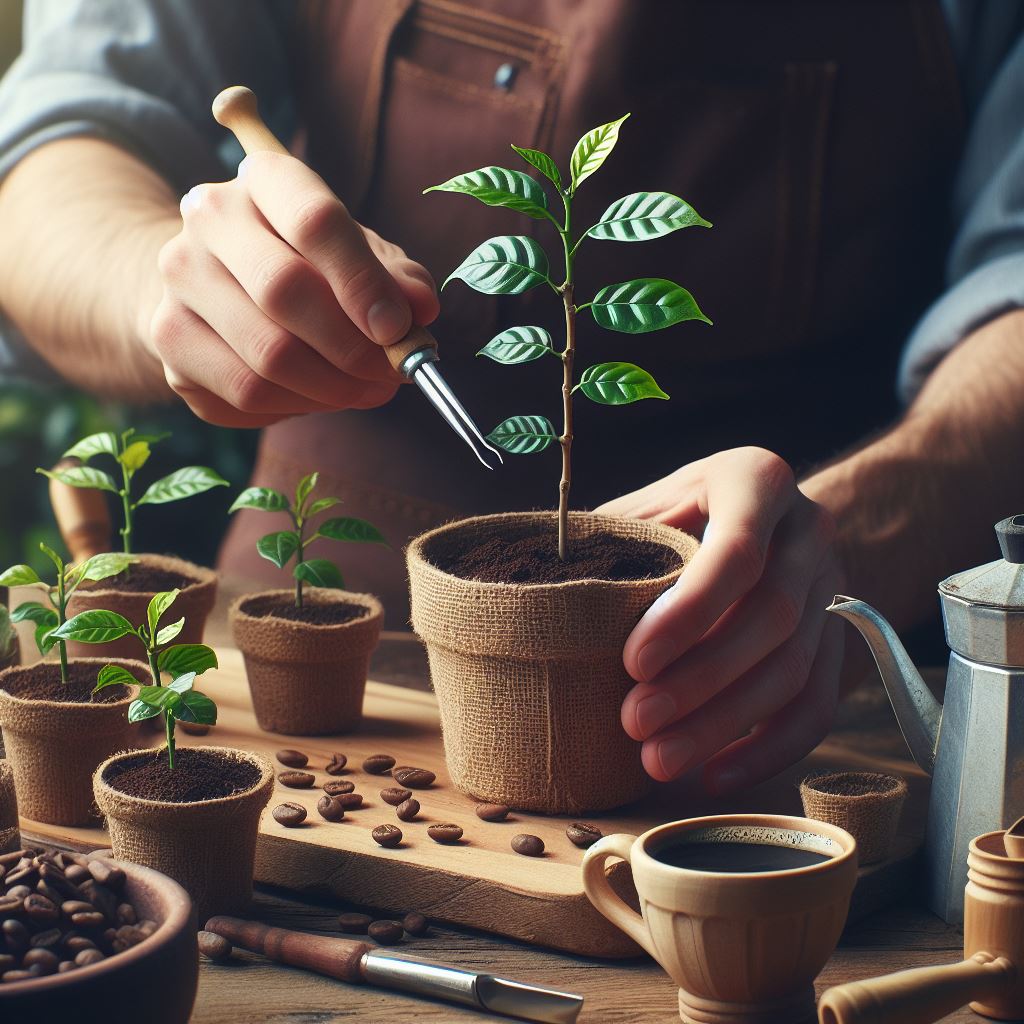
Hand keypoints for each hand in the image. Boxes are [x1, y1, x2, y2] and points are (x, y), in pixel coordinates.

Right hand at [149, 151, 439, 425]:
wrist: (214, 284)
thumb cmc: (307, 266)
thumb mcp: (361, 256)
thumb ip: (397, 279)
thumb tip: (420, 308)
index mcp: (266, 179)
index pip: (315, 220)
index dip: (362, 282)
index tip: (397, 328)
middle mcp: (209, 218)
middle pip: (284, 290)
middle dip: (352, 346)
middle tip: (391, 372)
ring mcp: (180, 279)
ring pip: (267, 354)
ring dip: (332, 387)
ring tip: (366, 390)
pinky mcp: (169, 338)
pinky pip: (244, 392)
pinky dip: (297, 406)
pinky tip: (319, 397)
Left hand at [596, 447, 844, 795]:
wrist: (762, 515)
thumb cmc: (681, 509)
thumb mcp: (649, 503)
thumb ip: (618, 538)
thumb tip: (546, 594)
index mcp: (759, 481)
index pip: (738, 552)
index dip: (689, 614)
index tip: (633, 663)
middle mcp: (810, 531)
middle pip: (772, 617)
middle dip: (701, 680)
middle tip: (635, 723)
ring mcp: (833, 587)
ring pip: (795, 668)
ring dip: (725, 724)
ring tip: (659, 760)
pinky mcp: (839, 640)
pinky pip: (817, 705)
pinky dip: (768, 749)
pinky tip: (715, 776)